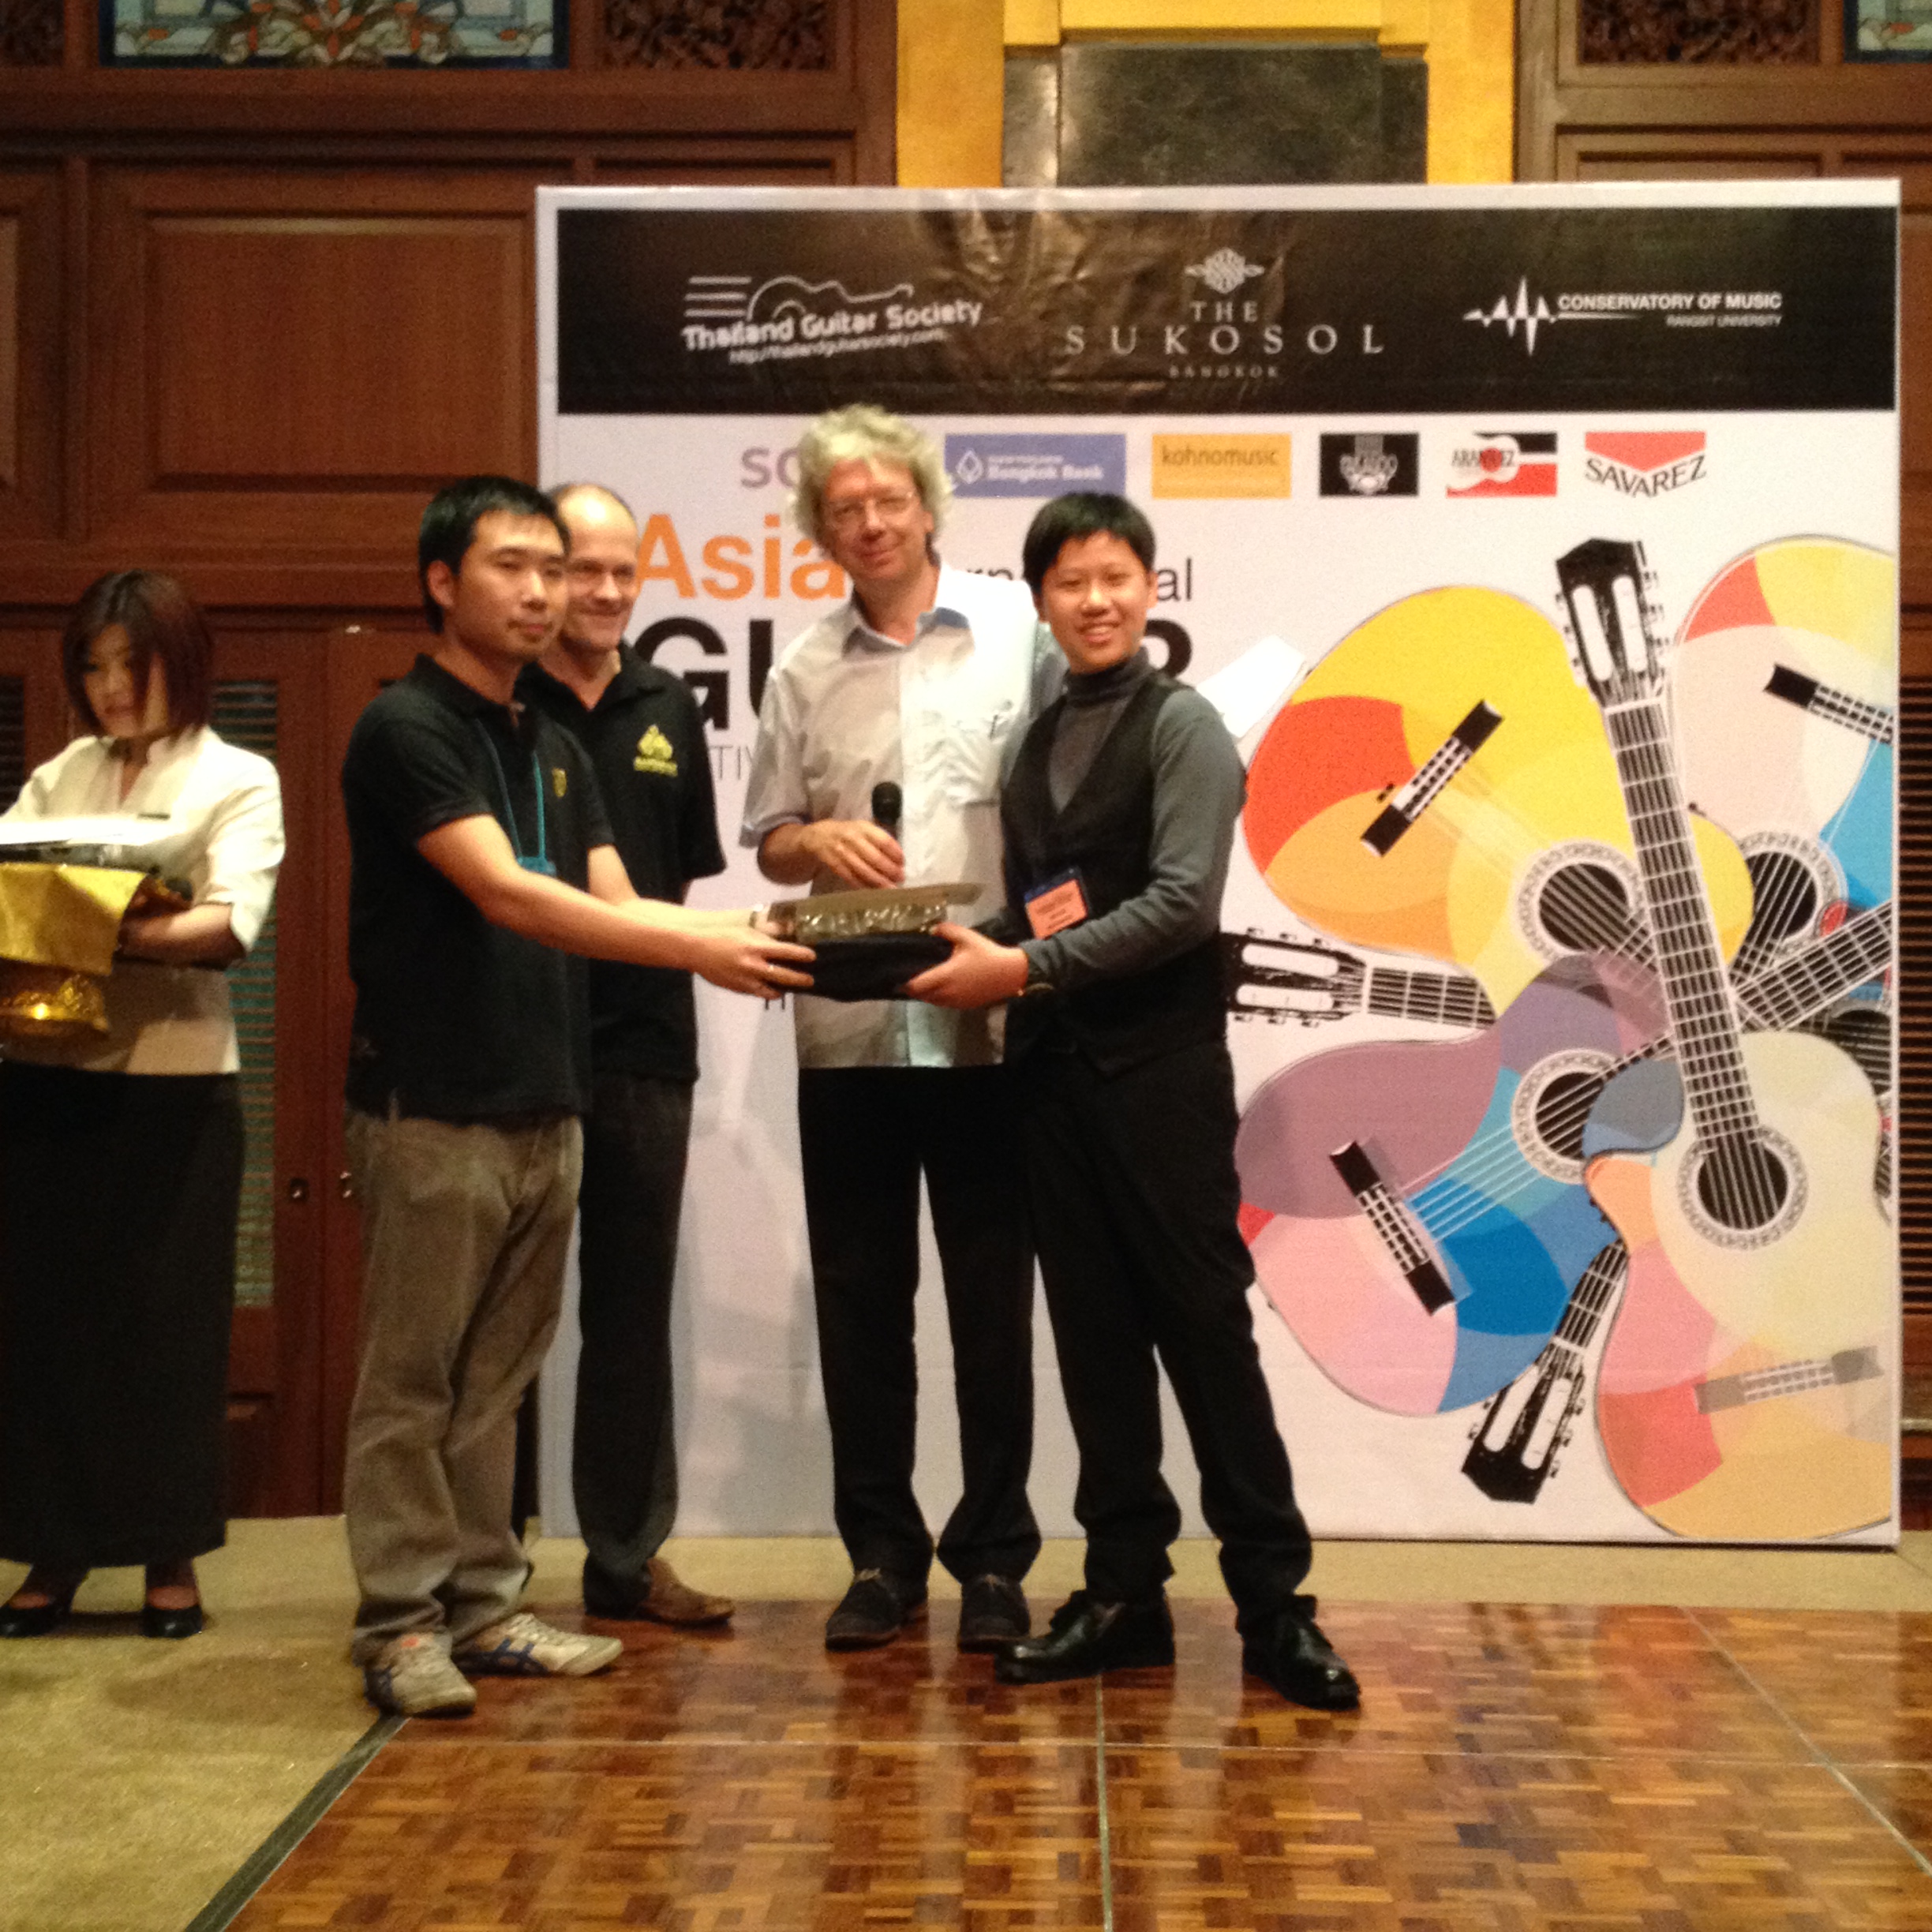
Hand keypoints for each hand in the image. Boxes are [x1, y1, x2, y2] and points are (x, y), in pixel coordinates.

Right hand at [690, 928, 814, 998]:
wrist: (696, 949)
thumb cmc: (722, 936)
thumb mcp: (746, 930)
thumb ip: (767, 933)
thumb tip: (787, 930)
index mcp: (755, 947)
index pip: (786, 952)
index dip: (801, 955)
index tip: (813, 956)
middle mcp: (753, 965)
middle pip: (783, 975)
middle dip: (800, 979)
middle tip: (810, 980)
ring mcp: (745, 979)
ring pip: (772, 990)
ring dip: (784, 989)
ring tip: (791, 988)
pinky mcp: (738, 988)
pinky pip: (758, 993)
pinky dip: (768, 992)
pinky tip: (774, 990)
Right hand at [802, 819, 904, 889]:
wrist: (818, 836)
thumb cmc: (848, 833)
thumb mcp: (863, 829)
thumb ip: (879, 839)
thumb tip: (898, 858)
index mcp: (863, 827)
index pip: (883, 840)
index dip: (895, 852)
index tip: (903, 862)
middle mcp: (852, 838)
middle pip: (874, 857)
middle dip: (889, 870)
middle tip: (900, 878)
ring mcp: (841, 852)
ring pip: (863, 869)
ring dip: (879, 881)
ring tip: (891, 888)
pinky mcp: (834, 864)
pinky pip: (851, 877)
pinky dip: (863, 885)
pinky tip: (874, 891)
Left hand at [904, 922, 1028, 1009]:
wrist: (1010, 974)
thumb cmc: (987, 954)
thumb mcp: (967, 937)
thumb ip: (946, 930)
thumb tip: (932, 930)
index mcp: (945, 976)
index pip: (917, 985)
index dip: (905, 984)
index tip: (897, 978)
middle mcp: (947, 992)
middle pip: (922, 996)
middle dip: (914, 989)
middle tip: (908, 979)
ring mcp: (956, 1001)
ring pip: (933, 1001)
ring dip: (926, 994)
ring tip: (924, 982)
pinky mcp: (964, 1005)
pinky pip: (945, 1003)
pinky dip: (938, 997)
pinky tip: (942, 987)